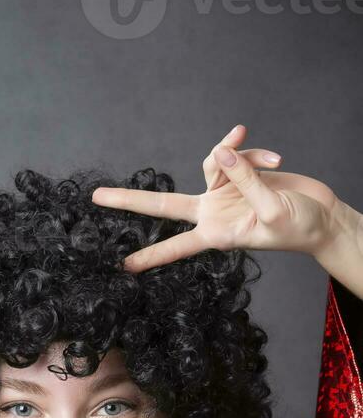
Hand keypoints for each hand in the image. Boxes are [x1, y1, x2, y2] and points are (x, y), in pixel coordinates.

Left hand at [91, 124, 339, 271]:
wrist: (322, 217)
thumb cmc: (299, 226)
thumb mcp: (271, 209)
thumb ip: (243, 180)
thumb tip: (218, 153)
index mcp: (217, 234)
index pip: (175, 246)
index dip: (150, 255)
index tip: (124, 266)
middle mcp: (213, 214)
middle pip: (164, 205)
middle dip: (130, 201)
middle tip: (96, 198)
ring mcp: (223, 193)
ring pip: (211, 164)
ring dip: (240, 156)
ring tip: (273, 160)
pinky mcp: (238, 175)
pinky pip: (235, 154)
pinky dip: (254, 151)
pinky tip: (276, 157)